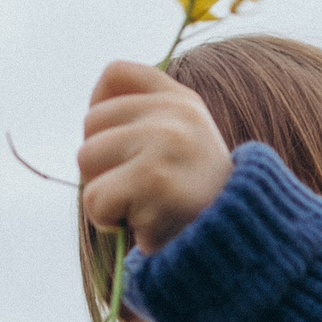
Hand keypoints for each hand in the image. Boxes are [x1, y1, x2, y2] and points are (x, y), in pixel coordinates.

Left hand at [78, 61, 231, 253]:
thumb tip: (91, 117)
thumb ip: (145, 121)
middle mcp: (177, 113)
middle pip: (91, 123)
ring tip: (141, 206)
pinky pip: (94, 199)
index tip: (118, 142)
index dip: (100, 108)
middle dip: (101, 163)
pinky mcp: (153, 180)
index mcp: (183, 101)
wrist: (234, 247)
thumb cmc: (193, 204)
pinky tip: (141, 224)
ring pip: (86, 159)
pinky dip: (107, 220)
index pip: (115, 74)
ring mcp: (166, 142)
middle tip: (137, 189)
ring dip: (103, 193)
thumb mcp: (180, 145)